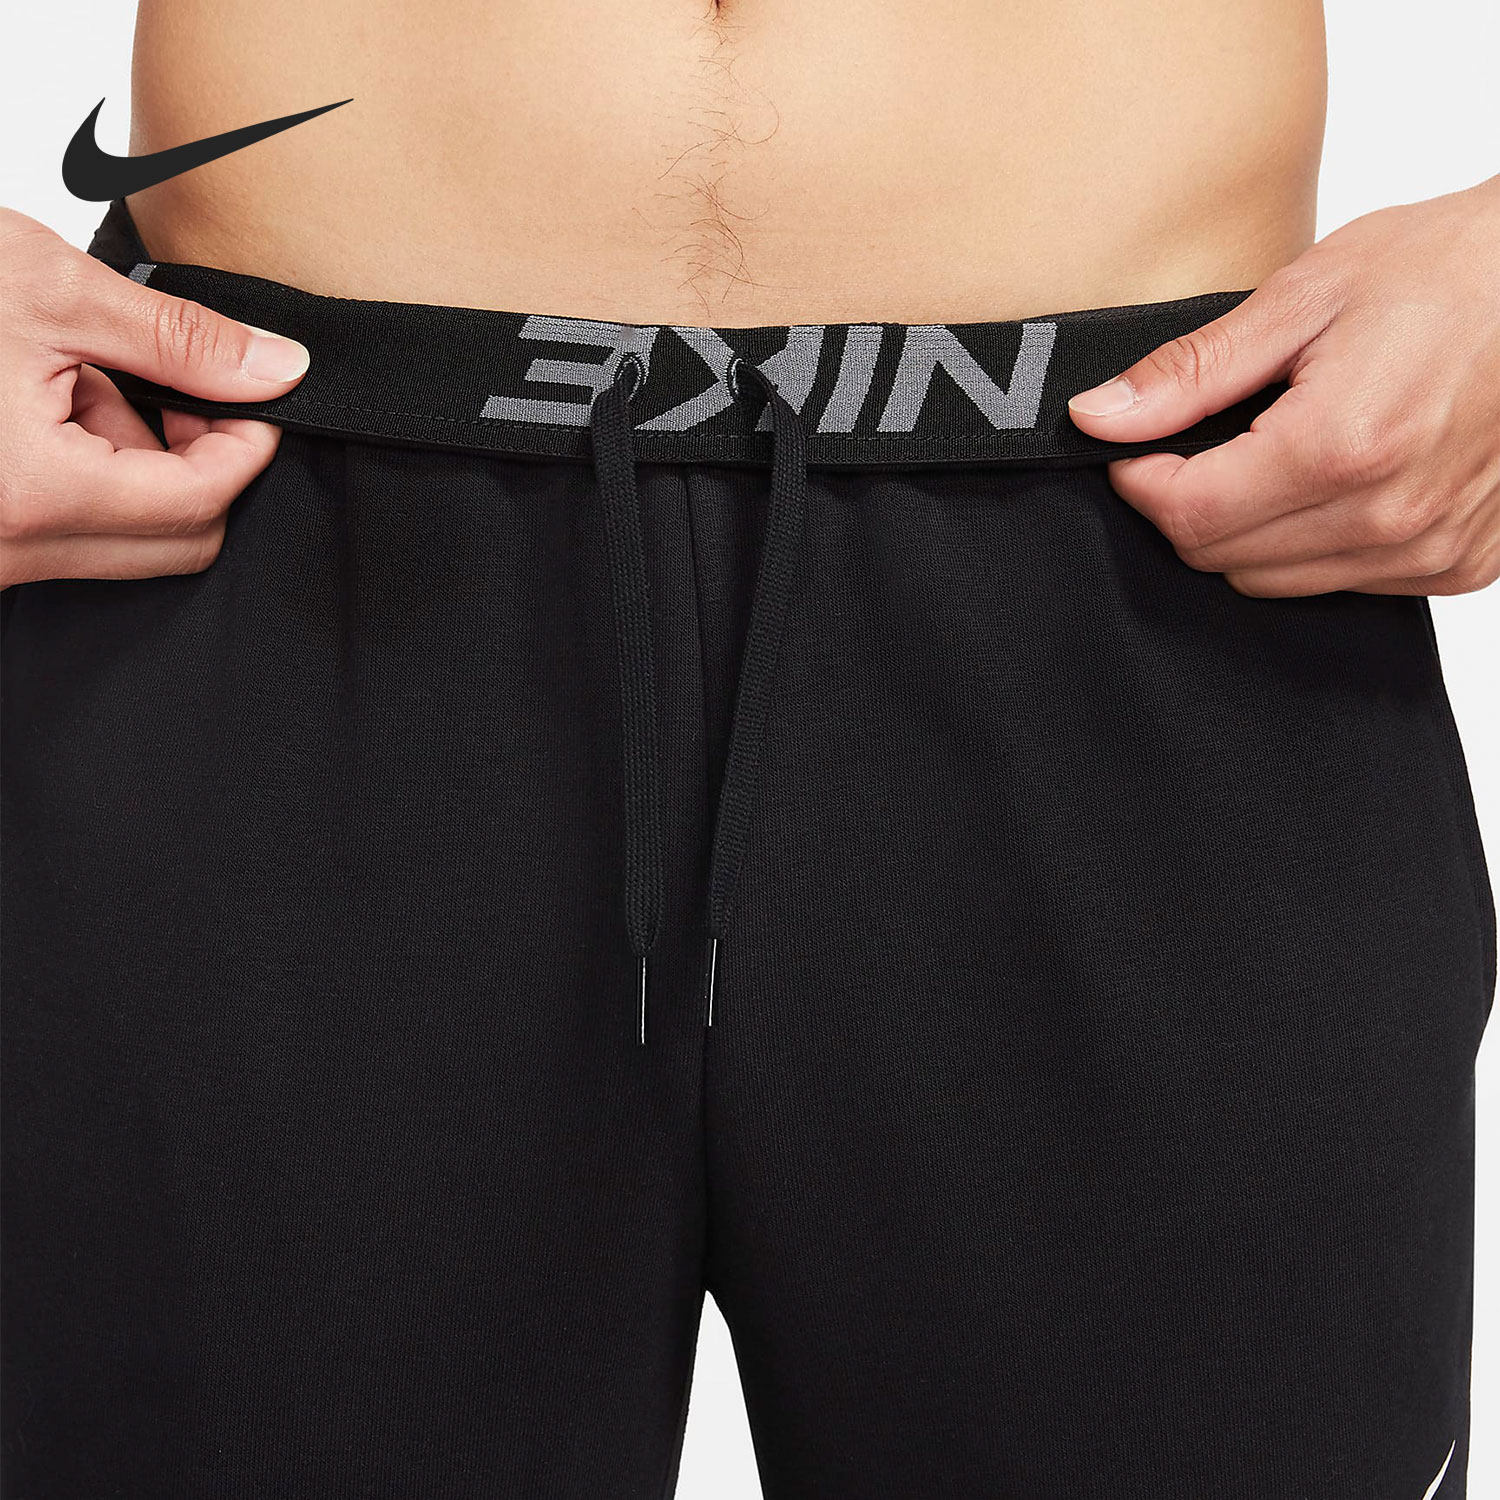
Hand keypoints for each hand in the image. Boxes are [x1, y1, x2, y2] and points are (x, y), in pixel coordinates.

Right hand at [0, 207, 308, 587]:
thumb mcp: (47, 290)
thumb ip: (177, 340)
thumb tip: (277, 369)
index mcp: (31, 493)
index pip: (198, 505)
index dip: (246, 446)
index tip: (252, 394)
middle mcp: (7, 547)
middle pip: (177, 543)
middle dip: (196, 462)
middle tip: (174, 386)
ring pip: (127, 540)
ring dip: (134, 462)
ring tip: (77, 376)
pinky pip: (71, 533)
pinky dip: (88, 473)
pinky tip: (49, 405)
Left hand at [1067, 178, 1499, 596]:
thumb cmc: (1452, 269)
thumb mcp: (1305, 296)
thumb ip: (1191, 373)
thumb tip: (1098, 418)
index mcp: (1341, 447)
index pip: (1188, 516)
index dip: (1142, 481)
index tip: (1140, 446)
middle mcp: (1389, 517)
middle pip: (1222, 559)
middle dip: (1191, 504)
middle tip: (1211, 439)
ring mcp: (1430, 551)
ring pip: (1275, 583)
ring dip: (1250, 529)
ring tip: (1282, 447)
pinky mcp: (1458, 565)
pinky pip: (1342, 583)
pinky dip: (1315, 542)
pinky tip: (1338, 477)